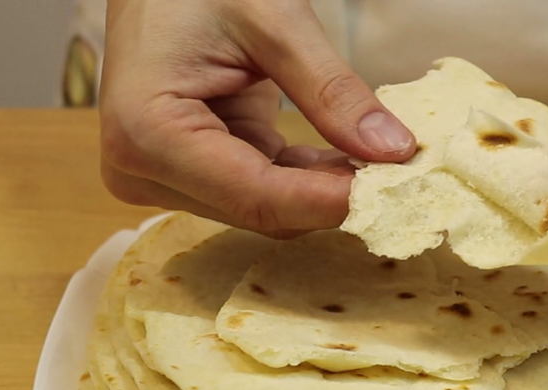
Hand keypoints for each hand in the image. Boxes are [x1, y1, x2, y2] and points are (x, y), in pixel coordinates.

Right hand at [99, 0, 415, 236]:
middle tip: (403, 175)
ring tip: (382, 161)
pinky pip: (263, 190)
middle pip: (260, 210)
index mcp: (146, 132)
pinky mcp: (191, 173)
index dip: (328, 202)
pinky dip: (308, 178)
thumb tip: (394, 150)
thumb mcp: (272, 20)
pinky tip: (353, 158)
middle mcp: (143, 169)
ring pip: (266, 208)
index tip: (396, 191)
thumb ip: (332, 90)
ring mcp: (164, 177)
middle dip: (332, 197)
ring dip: (324, 189)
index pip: (254, 195)